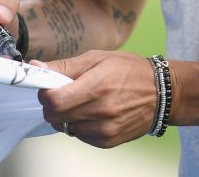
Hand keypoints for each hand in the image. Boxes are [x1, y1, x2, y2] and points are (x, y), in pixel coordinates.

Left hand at [37, 50, 157, 147]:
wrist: (161, 92)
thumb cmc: (130, 70)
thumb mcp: (98, 57)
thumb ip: (65, 66)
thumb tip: (36, 67)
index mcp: (97, 86)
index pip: (54, 100)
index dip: (45, 93)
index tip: (48, 86)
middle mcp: (101, 110)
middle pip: (56, 116)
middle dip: (52, 104)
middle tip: (63, 92)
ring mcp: (105, 129)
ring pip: (65, 127)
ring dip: (66, 115)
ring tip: (83, 101)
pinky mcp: (108, 141)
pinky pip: (79, 136)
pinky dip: (79, 125)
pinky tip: (92, 112)